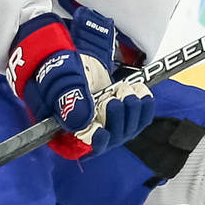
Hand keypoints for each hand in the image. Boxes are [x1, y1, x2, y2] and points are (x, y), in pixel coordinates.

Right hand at [9, 8, 154, 160]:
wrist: (72, 56)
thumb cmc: (59, 68)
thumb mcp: (59, 78)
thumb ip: (67, 97)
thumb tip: (82, 120)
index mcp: (60, 129)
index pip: (79, 148)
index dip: (94, 143)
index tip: (102, 131)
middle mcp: (83, 134)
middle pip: (108, 142)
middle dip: (116, 118)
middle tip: (114, 96)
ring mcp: (104, 126)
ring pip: (126, 131)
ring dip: (131, 109)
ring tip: (123, 88)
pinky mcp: (121, 117)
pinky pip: (139, 120)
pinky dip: (144, 106)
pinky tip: (139, 91)